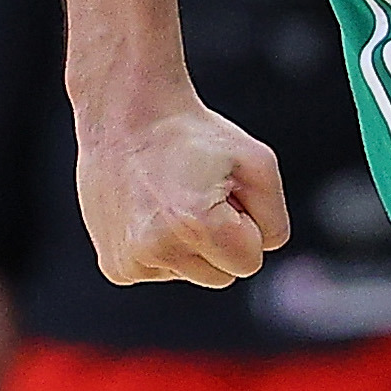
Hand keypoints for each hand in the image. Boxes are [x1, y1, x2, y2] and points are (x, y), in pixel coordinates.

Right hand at [74, 95, 290, 288]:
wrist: (125, 113)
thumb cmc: (190, 132)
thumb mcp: (257, 161)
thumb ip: (275, 219)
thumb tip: (261, 249)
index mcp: (197, 225)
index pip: (249, 263)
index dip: (244, 225)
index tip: (223, 193)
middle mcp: (159, 249)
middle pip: (219, 277)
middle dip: (218, 241)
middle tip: (197, 195)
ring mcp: (131, 261)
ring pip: (188, 274)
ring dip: (187, 245)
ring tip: (170, 199)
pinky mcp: (115, 266)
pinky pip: (159, 272)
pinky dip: (160, 248)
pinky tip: (149, 212)